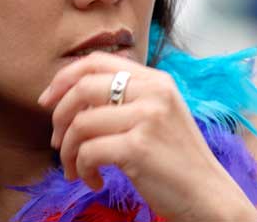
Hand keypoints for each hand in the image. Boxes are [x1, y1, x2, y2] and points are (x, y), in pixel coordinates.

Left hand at [38, 52, 256, 221]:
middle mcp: (152, 91)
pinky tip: (93, 180)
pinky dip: (82, 169)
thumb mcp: (156, 113)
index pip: (96, 61)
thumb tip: (70, 94)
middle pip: (83, 87)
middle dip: (59, 114)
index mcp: (154, 79)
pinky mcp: (139, 147)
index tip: (48, 100)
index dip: (64, 77)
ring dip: (69, 150)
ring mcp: (147, 117)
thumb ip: (124, 97)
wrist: (209, 196)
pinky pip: (89, 151)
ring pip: (81, 123)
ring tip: (74, 167)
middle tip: (57, 140)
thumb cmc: (175, 158)